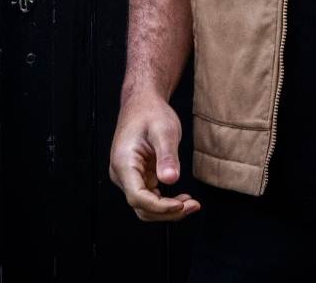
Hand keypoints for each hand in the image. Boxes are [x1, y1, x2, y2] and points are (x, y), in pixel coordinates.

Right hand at [108, 93, 200, 221]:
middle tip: (194, 206)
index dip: (160, 207)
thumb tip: (171, 180)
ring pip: (145, 205)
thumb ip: (167, 156)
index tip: (181, 205)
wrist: (142, 102)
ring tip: (191, 204)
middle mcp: (121, 174)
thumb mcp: (164, 130)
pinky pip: (149, 196)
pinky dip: (165, 201)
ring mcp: (128, 177)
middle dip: (167, 212)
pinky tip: (182, 198)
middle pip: (141, 207)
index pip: (137, 197)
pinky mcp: (137, 176)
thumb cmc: (151, 113)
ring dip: (167, 209)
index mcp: (123, 163)